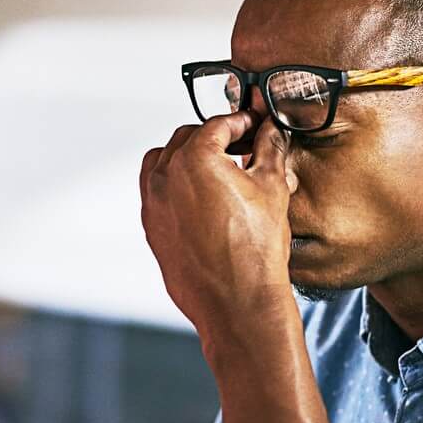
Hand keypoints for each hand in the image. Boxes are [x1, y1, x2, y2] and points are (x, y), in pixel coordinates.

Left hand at [139, 110, 298, 337]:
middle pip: (188, 138)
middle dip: (215, 137)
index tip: (254, 125)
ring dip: (188, 157)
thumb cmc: (254, 250)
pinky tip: (202, 197)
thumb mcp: (272, 187)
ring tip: (218, 170)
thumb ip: (269, 149)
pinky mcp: (151, 227)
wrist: (237, 302)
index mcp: (194, 158)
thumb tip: (269, 132)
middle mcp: (165, 177)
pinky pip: (157, 192)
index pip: (218, 124)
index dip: (241, 121)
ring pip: (164, 162)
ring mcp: (153, 203)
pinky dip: (175, 185)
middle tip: (242, 146)